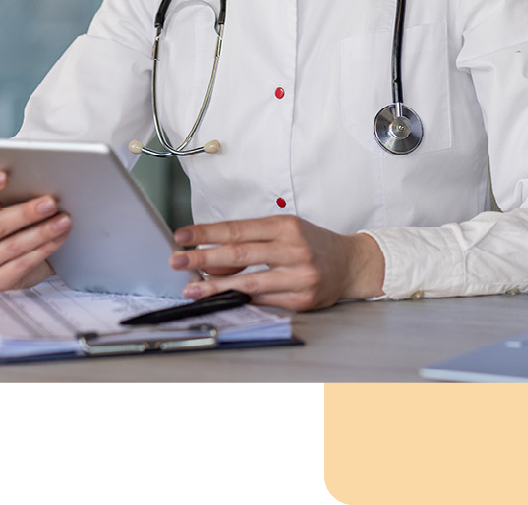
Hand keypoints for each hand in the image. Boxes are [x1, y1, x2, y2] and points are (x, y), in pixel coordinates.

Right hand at [0, 170, 71, 290]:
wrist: (18, 250)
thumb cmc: (13, 218)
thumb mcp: (9, 200)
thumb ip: (16, 189)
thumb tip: (40, 176)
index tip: (5, 176)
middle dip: (27, 213)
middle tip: (51, 203)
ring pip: (11, 247)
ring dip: (42, 233)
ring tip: (63, 221)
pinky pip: (20, 266)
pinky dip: (42, 251)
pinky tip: (57, 239)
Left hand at [168, 215, 384, 311]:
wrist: (350, 263)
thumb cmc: (312, 243)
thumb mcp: (284, 230)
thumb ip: (251, 242)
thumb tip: (214, 261)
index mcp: (285, 226)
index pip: (238, 229)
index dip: (207, 233)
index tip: (183, 236)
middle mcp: (293, 248)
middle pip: (239, 254)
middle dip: (204, 258)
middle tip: (178, 261)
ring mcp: (299, 275)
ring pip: (249, 282)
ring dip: (216, 287)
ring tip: (192, 288)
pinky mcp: (302, 299)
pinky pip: (264, 301)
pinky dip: (241, 300)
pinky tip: (223, 300)